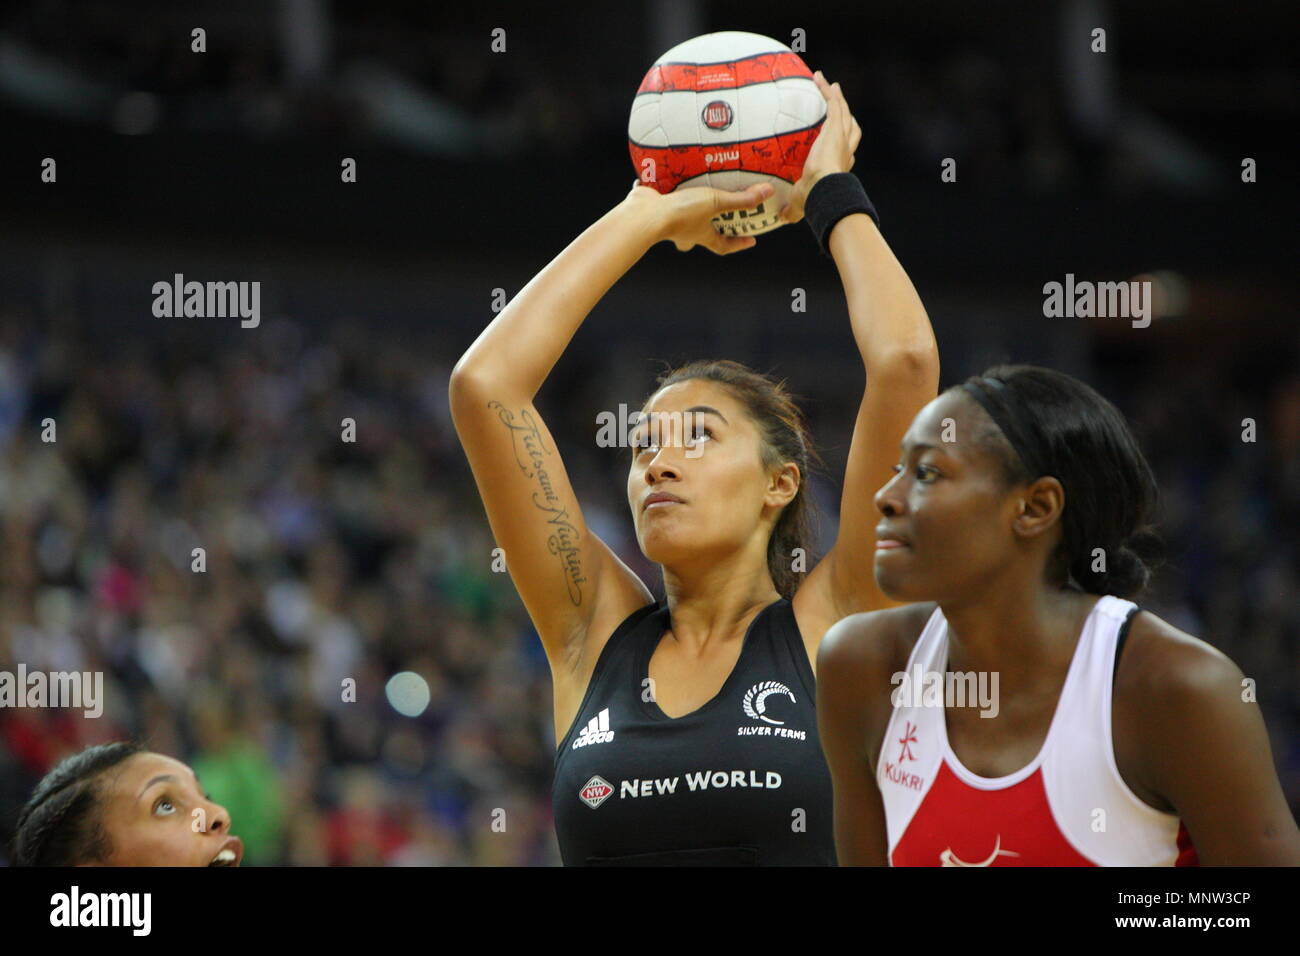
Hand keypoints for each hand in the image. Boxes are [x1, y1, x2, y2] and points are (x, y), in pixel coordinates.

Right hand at [622, 179, 773, 254]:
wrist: (645, 215)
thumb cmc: (681, 213)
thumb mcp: (716, 203)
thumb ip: (740, 199)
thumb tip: (767, 193)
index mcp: (701, 236)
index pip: (724, 246)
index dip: (738, 244)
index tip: (751, 240)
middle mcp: (685, 233)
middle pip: (700, 236)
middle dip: (709, 229)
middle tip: (720, 218)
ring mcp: (669, 222)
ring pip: (681, 220)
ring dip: (688, 210)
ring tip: (695, 192)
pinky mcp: (656, 208)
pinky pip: (663, 201)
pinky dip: (666, 191)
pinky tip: (668, 176)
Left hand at [779, 70, 861, 225]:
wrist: (823, 189)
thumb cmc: (815, 200)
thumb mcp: (801, 204)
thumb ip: (792, 209)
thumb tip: (783, 218)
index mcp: (839, 167)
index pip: (845, 151)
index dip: (843, 144)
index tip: (836, 139)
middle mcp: (845, 150)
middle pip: (851, 128)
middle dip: (846, 115)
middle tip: (839, 105)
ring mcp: (841, 137)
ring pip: (844, 112)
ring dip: (837, 98)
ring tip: (831, 85)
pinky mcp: (836, 127)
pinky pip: (834, 104)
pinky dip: (829, 91)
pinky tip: (822, 79)